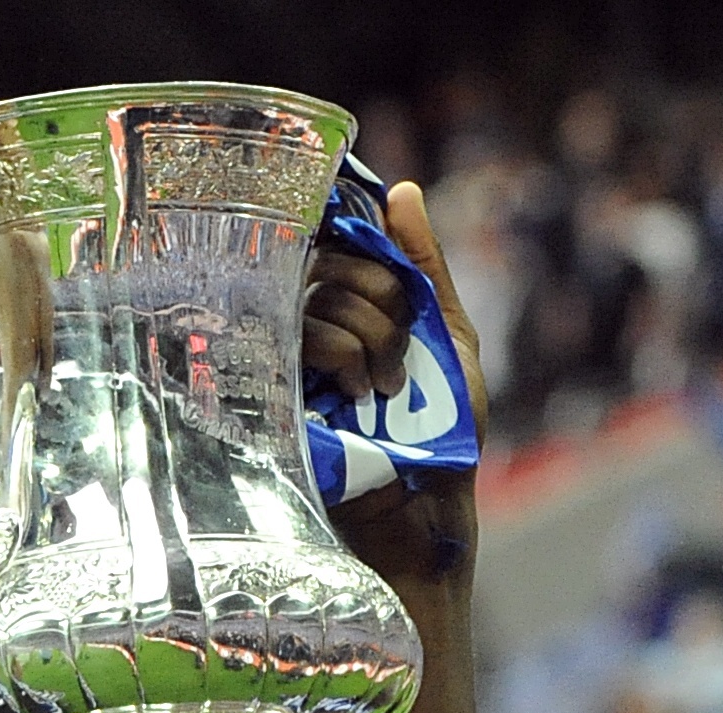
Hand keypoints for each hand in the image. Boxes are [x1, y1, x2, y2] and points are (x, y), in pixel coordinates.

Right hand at [306, 180, 484, 588]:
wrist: (423, 510)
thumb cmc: (442, 437)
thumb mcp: (448, 339)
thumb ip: (425, 268)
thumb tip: (400, 191)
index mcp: (346, 309)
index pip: (342, 240)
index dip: (371, 252)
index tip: (396, 293)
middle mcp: (307, 326)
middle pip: (332, 259)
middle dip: (384, 302)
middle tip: (402, 358)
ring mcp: (286, 358)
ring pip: (321, 295)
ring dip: (372, 337)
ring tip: (384, 390)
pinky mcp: (274, 391)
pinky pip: (304, 334)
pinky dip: (346, 356)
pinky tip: (358, 396)